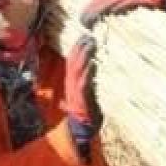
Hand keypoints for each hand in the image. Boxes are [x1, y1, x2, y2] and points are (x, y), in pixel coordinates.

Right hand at [63, 35, 101, 160]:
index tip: (85, 35)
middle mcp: (71, 84)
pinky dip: (87, 73)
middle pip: (73, 61)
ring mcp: (75, 91)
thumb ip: (88, 81)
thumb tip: (94, 66)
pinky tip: (93, 64)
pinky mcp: (82, 99)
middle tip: (88, 35)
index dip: (77, 47)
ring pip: (77, 70)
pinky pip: (83, 84)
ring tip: (90, 44)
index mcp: (72, 82)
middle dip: (80, 47)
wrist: (80, 130)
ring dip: (84, 56)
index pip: (72, 60)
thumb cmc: (86, 112)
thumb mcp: (86, 93)